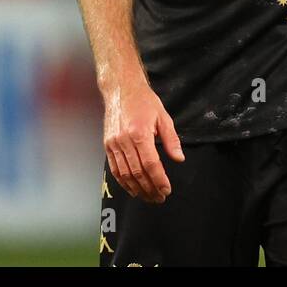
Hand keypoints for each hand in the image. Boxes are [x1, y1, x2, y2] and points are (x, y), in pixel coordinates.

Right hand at [102, 79, 184, 203]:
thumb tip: (179, 159)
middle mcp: (124, 141)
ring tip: (148, 197)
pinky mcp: (107, 145)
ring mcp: (113, 144)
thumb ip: (171, 140)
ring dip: (137, 189)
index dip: (159, 180)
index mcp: (139, 133)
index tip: (167, 190)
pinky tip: (132, 188)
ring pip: (124, 174)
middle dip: (149, 189)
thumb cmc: (144, 101)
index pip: (151, 165)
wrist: (121, 89)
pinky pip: (114, 169)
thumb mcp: (163, 117)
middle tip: (159, 198)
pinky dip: (123, 182)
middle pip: (137, 173)